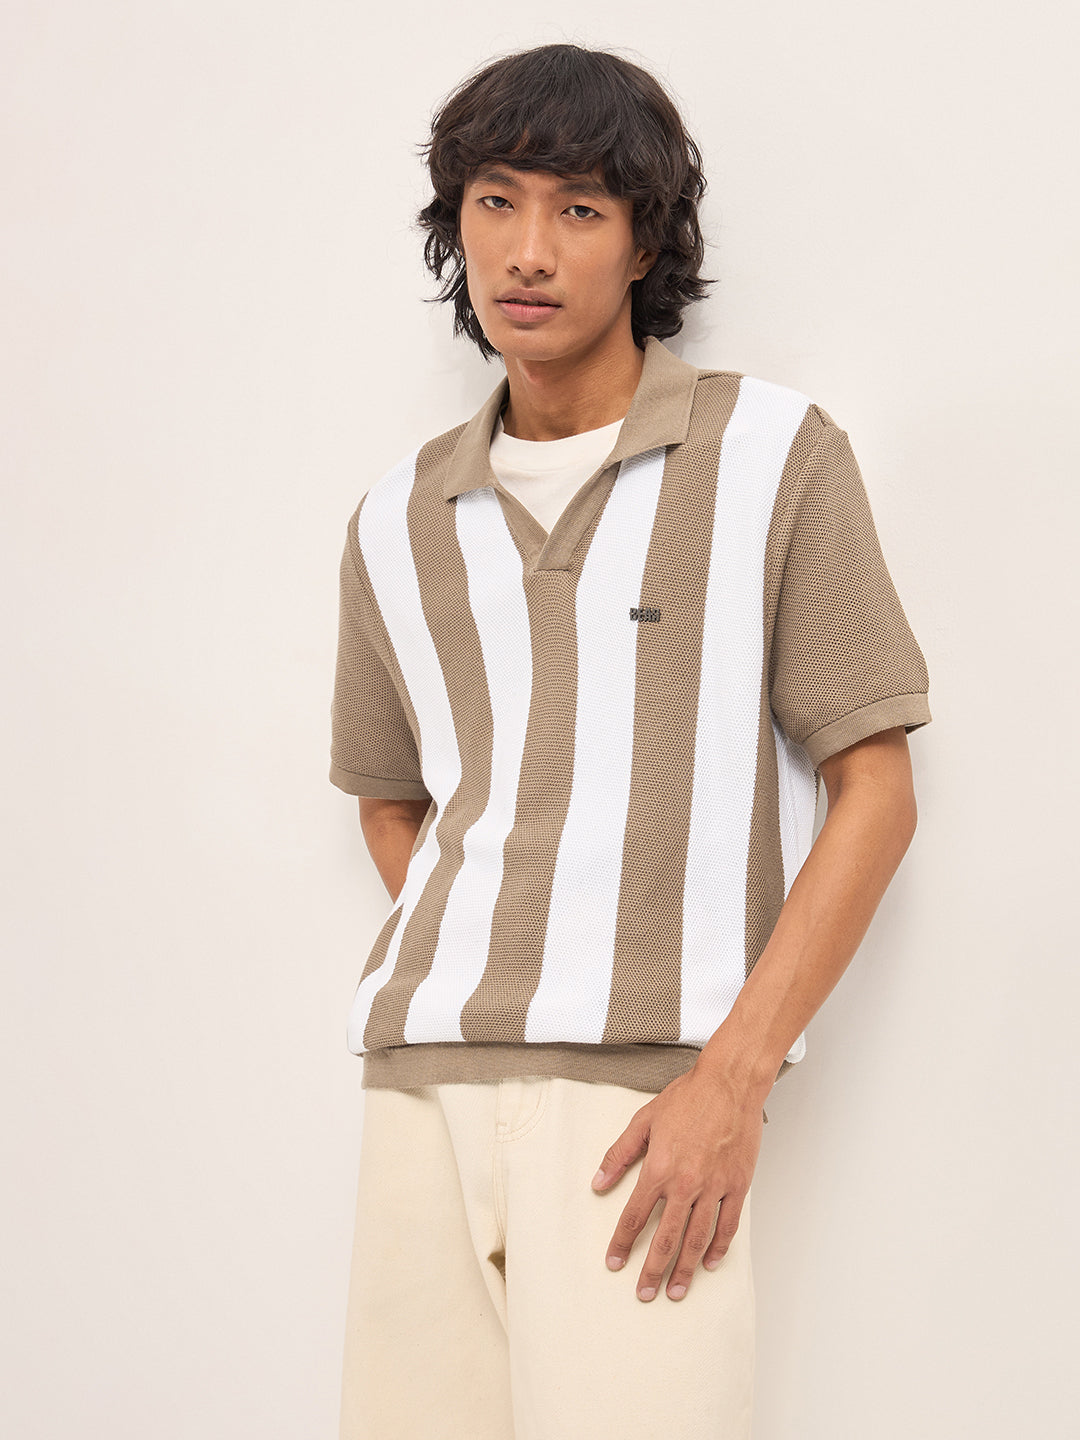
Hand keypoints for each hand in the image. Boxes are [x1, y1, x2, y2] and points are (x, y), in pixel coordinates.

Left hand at [590, 1063, 763, 1301]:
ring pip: (697, 1238)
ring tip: (675, 1292)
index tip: (613, 1263)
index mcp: (659, 1168)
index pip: (635, 1216)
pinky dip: (718, 1248)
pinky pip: (727, 1225)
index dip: (622, 1242)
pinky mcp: (738, 1185)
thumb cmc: (687, 1098)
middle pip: (666, 1237)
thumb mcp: (644, 1121)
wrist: (729, 1083)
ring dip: (685, 1269)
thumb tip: (598, 1182)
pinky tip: (710, 1264)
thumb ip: (619, 1154)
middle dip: (652, 1270)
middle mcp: (686, 1183)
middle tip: (644, 1294)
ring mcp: (714, 1187)